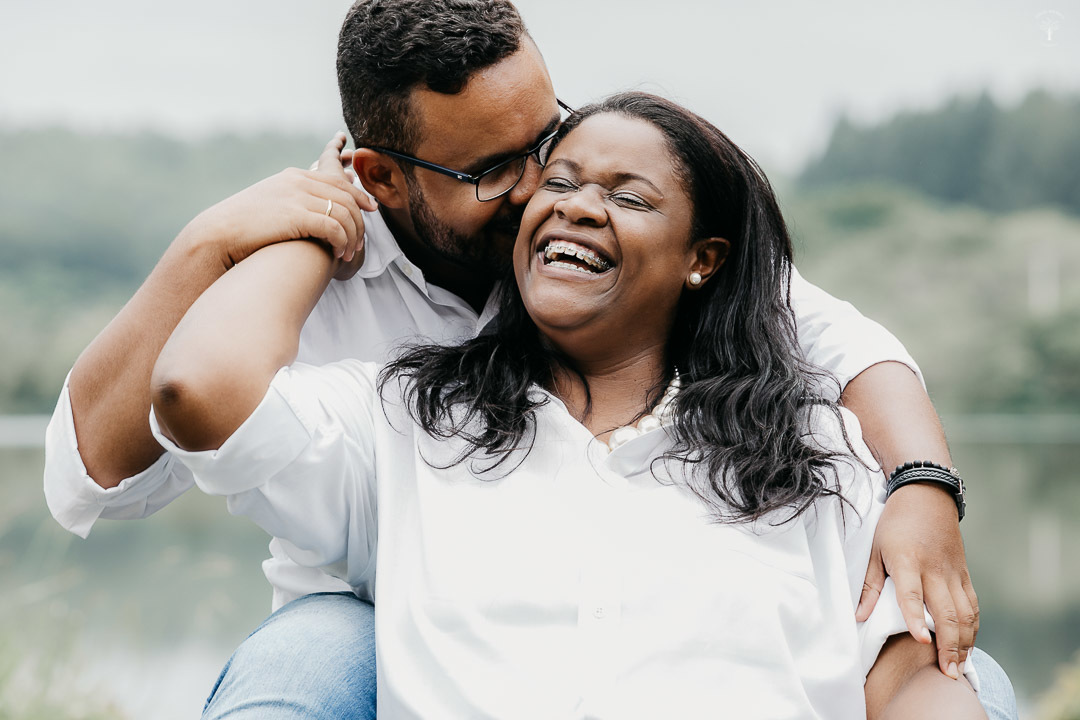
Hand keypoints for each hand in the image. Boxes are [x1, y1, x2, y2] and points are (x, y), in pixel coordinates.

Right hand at [180, 133, 376, 269]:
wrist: (219, 233)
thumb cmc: (243, 227)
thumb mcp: (271, 206)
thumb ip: (292, 203)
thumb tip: (308, 216)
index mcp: (293, 176)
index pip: (337, 181)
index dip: (359, 195)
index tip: (371, 208)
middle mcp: (298, 182)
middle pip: (346, 196)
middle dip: (360, 219)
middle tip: (362, 240)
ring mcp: (297, 197)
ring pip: (344, 212)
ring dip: (353, 234)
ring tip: (350, 252)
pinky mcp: (297, 216)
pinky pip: (334, 227)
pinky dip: (342, 242)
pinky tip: (340, 254)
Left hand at [856, 483, 977, 680]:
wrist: (926, 496)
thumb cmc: (894, 524)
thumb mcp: (875, 549)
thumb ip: (869, 585)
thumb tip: (859, 617)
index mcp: (907, 561)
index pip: (912, 595)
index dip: (916, 619)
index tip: (922, 643)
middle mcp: (934, 569)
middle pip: (946, 612)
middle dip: (949, 645)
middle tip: (948, 673)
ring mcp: (953, 572)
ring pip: (966, 612)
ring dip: (965, 642)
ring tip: (958, 666)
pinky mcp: (964, 573)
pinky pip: (972, 604)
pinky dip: (973, 627)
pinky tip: (968, 644)